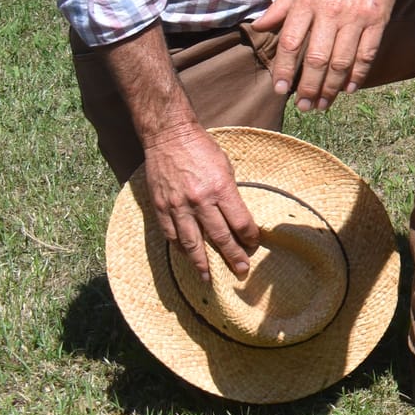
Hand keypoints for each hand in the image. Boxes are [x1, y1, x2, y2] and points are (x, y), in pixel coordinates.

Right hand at [140, 123, 260, 281]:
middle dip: (233, 257)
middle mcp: (200, 201)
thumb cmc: (202, 150)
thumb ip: (230, 195)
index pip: (240, 222)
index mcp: (221, 189)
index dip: (249, 237)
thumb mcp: (226, 168)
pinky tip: (187, 257)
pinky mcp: (160, 207)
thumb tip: (238, 219)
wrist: (169, 137)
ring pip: (192, 243)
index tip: (254, 244)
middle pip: (220, 237)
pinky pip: (171, 234)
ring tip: (208, 278)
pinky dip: (180, 248)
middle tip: (242, 271)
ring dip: (201, 264)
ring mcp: (178, 206)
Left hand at [253, 0, 409, 111]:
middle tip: (303, 107)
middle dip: (308, 87)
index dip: (283, 69)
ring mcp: (356, 17)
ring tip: (322, 104)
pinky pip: (366, 54)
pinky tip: (349, 88)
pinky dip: (358, 75)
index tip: (279, 89)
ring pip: (341, 61)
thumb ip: (281, 6)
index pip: (290, 42)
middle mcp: (331, 10)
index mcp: (307, 0)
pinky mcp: (378, 20)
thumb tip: (259, 26)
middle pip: (316, 59)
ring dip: (330, 87)